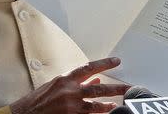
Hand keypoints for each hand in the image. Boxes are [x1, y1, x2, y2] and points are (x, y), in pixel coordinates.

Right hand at [10, 57, 129, 113]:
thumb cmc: (38, 100)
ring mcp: (71, 106)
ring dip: (108, 106)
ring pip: (95, 106)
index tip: (116, 61)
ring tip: (117, 105)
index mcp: (65, 80)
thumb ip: (76, 83)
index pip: (89, 68)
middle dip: (115, 88)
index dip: (104, 64)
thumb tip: (96, 81)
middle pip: (98, 90)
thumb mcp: (56, 86)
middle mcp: (70, 91)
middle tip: (129, 88)